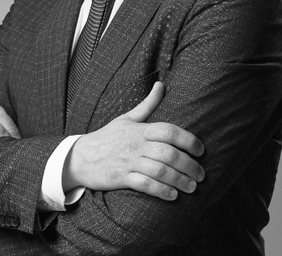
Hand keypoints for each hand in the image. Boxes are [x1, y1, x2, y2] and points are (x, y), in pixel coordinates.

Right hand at [63, 81, 204, 200]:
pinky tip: (173, 196)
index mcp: (140, 129)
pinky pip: (145, 185)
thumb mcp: (127, 118)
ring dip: (180, 180)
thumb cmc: (107, 137)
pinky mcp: (121, 178)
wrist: (80, 157)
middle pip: (169, 153)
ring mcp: (129, 161)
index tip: (201, 150)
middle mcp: (136, 144)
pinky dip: (161, 191)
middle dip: (189, 165)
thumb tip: (161, 85)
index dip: (188, 140)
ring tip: (192, 187)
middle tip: (202, 174)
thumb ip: (147, 104)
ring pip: (160, 170)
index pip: (169, 131)